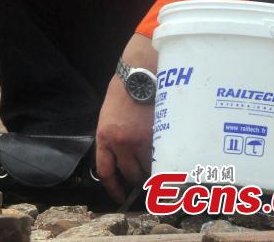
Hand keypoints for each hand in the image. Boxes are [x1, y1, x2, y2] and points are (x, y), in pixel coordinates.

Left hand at [95, 33, 155, 201]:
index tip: (119, 197)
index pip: (106, 171)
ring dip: (153, 170)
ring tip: (159, 164)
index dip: (113, 188)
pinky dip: (166, 160)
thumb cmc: (123, 93)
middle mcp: (121, 143)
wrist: (139, 76)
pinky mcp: (160, 137)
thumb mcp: (108, 117)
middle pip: (130, 174)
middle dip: (137, 179)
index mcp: (105, 137)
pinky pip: (162, 157)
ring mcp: (142, 140)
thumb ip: (112, 139)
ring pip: (149, 168)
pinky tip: (169, 156)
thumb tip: (121, 161)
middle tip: (145, 178)